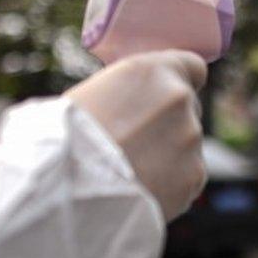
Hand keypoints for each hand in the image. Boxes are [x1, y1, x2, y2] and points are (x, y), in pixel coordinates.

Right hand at [66, 50, 207, 220]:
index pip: (192, 66)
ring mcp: (191, 139)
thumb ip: (128, 92)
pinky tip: (140, 191)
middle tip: (136, 143)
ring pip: (186, 146)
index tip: (169, 99)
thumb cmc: (63, 140)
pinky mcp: (194, 177)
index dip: (181, 83)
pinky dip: (170, 185)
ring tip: (129, 173)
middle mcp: (179, 99)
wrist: (65, 191)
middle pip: (189, 109)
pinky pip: (187, 178)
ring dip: (167, 156)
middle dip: (168, 124)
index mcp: (152, 71)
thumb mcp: (91, 93)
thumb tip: (137, 102)